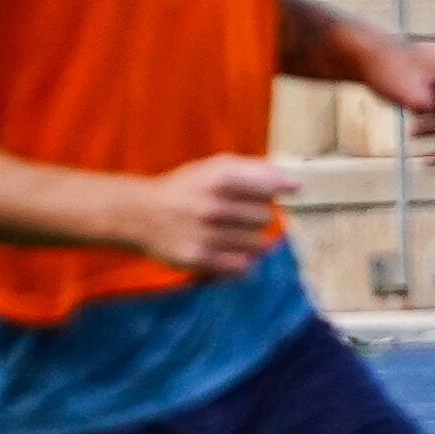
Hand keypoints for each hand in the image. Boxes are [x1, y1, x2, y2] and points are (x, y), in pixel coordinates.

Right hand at [121, 154, 290, 277]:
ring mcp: (206, 233)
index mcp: (218, 176)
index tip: (294, 189)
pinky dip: (241, 260)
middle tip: (240, 214)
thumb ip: (253, 171)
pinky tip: (230, 251)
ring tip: (233, 233)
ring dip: (252, 240)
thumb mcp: (214, 168)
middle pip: (265, 216)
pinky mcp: (199, 258)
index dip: (283, 187)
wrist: (141, 214)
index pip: (268, 184)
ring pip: (257, 243)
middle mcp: (213, 203)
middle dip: (258, 216)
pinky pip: (241, 265)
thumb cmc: (186, 188)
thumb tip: (294, 184)